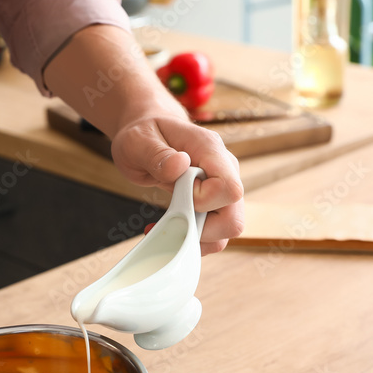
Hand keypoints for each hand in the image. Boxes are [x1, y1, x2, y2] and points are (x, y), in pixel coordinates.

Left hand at [111, 115, 243, 254]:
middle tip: (174, 216)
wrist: (150, 134)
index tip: (178, 192)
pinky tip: (172, 229)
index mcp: (210, 150)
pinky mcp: (216, 203)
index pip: (229, 188)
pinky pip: (216, 234)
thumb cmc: (145, 134)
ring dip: (196, 237)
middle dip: (202, 229)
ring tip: (168, 226)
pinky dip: (193, 238)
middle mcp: (226, 170)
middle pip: (234, 218)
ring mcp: (223, 188)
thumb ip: (157, 154)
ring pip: (228, 230)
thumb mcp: (138, 140)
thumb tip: (180, 165)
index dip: (202, 200)